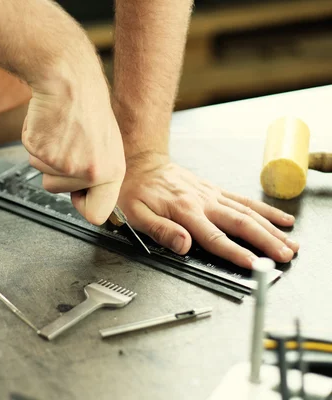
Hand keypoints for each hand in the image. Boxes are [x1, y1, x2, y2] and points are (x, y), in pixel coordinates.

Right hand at [22, 63, 125, 225]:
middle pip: (58, 192)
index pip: (96, 214)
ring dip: (47, 155)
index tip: (79, 194)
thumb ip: (97, 174)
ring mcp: (63, 164)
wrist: (69, 80)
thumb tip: (88, 199)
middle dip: (57, 171)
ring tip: (61, 132)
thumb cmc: (87, 108)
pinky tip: (49, 126)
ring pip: (43, 174)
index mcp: (111, 172)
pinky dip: (36, 142)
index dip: (82, 204)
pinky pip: (31, 157)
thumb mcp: (106, 145)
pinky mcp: (41, 152)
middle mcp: (89, 172)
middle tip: (70, 144)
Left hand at [118, 154, 298, 268]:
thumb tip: (184, 245)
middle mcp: (203, 202)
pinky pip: (244, 200)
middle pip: (241, 224)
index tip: (254, 264)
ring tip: (290, 243)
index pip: (215, 238)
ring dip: (271, 228)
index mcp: (185, 211)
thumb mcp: (136, 214)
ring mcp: (212, 195)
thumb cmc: (137, 190)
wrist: (143, 163)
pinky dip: (265, 210)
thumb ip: (161, 231)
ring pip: (248, 212)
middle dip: (265, 241)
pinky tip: (281, 219)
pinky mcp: (215, 190)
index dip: (235, 253)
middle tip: (284, 256)